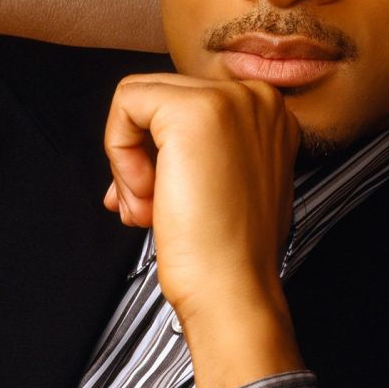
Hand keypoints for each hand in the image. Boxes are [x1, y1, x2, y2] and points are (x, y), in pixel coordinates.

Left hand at [103, 72, 303, 387]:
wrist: (232, 289)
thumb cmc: (228, 251)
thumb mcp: (224, 180)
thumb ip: (197, 148)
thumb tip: (141, 138)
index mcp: (268, 113)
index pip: (185, 105)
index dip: (158, 152)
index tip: (158, 196)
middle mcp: (256, 98)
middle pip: (160, 100)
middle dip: (140, 158)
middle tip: (147, 207)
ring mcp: (228, 99)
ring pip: (139, 101)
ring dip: (129, 162)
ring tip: (146, 208)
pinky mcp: (193, 110)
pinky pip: (126, 106)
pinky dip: (120, 154)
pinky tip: (146, 197)